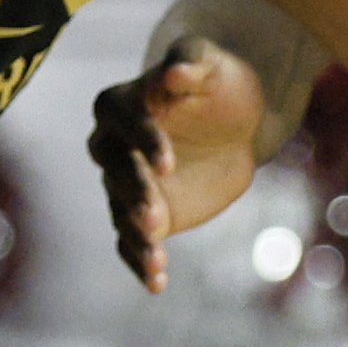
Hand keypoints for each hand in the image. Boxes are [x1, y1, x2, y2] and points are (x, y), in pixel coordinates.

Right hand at [88, 39, 271, 295]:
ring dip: (136, 236)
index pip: (123, 121)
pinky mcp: (144, 215)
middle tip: (157, 217)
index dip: (144, 142)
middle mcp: (113, 145)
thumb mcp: (215, 66)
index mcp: (122, 103)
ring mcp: (127, 183)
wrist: (234, 126)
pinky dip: (140, 261)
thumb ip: (193, 64)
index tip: (170, 164)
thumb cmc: (218, 85)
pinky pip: (132, 241)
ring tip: (158, 259)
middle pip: (114, 170)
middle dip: (134, 193)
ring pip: (120, 211)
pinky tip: (157, 282)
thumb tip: (171, 73)